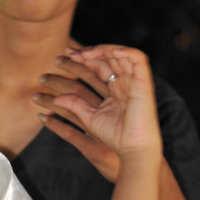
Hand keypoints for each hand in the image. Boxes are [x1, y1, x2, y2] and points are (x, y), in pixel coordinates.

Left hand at [32, 45, 161, 171]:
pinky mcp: (144, 82)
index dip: (79, 61)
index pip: (96, 68)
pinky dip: (124, 51)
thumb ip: (74, 105)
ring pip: (119, 55)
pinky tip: (105, 51)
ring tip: (79, 54)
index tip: (58, 60)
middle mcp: (124, 82)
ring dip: (100, 50)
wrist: (133, 149)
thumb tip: (55, 99)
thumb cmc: (114, 137)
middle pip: (104, 60)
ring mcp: (135, 80)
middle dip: (85, 54)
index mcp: (114, 89)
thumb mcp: (89, 118)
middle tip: (65, 54)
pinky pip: (138, 59)